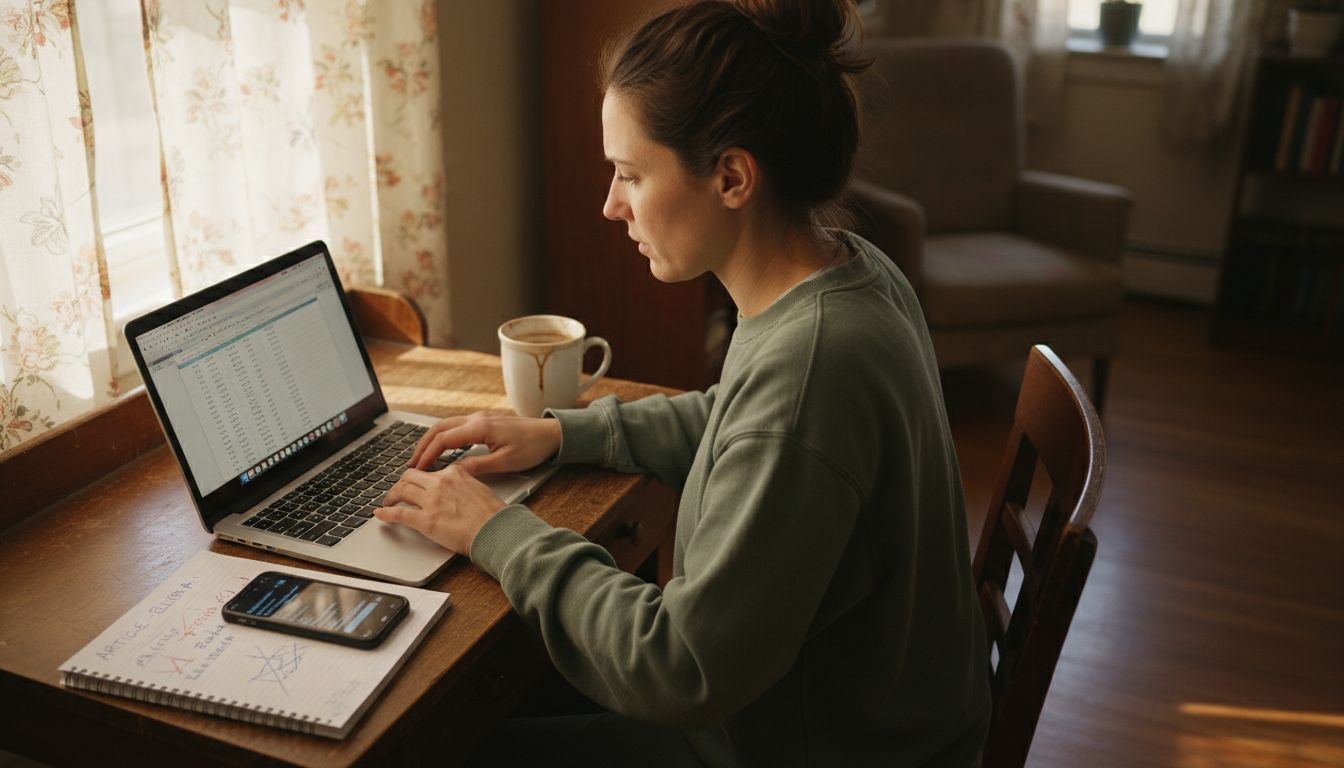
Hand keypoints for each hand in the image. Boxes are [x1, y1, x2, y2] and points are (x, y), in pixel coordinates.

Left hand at [374, 466, 504, 554]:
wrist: (496, 531)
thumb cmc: (493, 515)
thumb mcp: (479, 488)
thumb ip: (463, 484)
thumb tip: (456, 489)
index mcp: (454, 473)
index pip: (429, 470)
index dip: (419, 478)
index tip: (416, 483)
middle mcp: (440, 482)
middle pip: (410, 476)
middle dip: (401, 483)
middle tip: (398, 491)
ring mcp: (431, 501)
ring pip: (401, 490)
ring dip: (391, 496)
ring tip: (388, 502)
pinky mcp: (426, 520)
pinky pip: (399, 513)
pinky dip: (386, 513)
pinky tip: (379, 514)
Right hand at [408, 412, 561, 475]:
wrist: (552, 434)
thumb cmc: (532, 447)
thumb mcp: (504, 462)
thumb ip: (476, 467)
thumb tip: (452, 472)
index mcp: (479, 427)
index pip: (443, 439)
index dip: (427, 455)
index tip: (416, 469)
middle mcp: (476, 418)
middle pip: (439, 429)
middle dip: (422, 446)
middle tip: (411, 464)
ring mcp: (480, 417)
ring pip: (446, 425)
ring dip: (431, 440)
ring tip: (421, 457)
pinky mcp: (485, 420)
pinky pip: (456, 425)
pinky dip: (443, 436)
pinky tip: (441, 448)